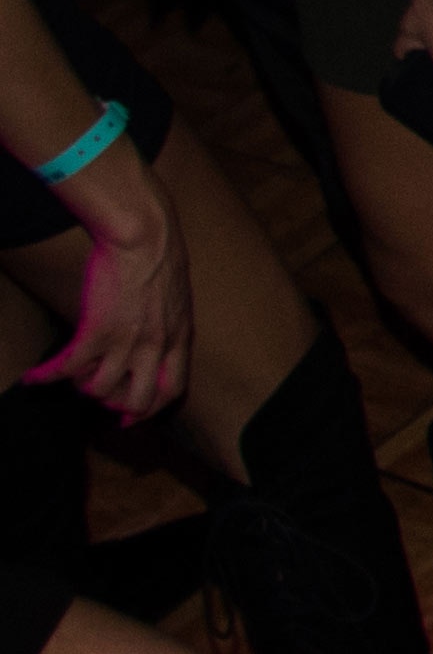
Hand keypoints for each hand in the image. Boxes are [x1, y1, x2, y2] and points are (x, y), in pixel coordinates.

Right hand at [26, 131, 190, 424]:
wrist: (143, 234)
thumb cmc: (158, 256)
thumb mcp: (176, 296)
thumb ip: (167, 322)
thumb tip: (152, 336)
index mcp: (179, 336)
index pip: (172, 390)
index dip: (150, 411)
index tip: (130, 419)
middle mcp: (156, 345)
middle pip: (138, 400)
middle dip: (115, 407)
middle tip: (99, 402)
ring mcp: (127, 341)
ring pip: (98, 390)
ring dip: (80, 386)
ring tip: (70, 374)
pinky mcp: (97, 331)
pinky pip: (67, 369)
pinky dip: (46, 378)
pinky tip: (32, 379)